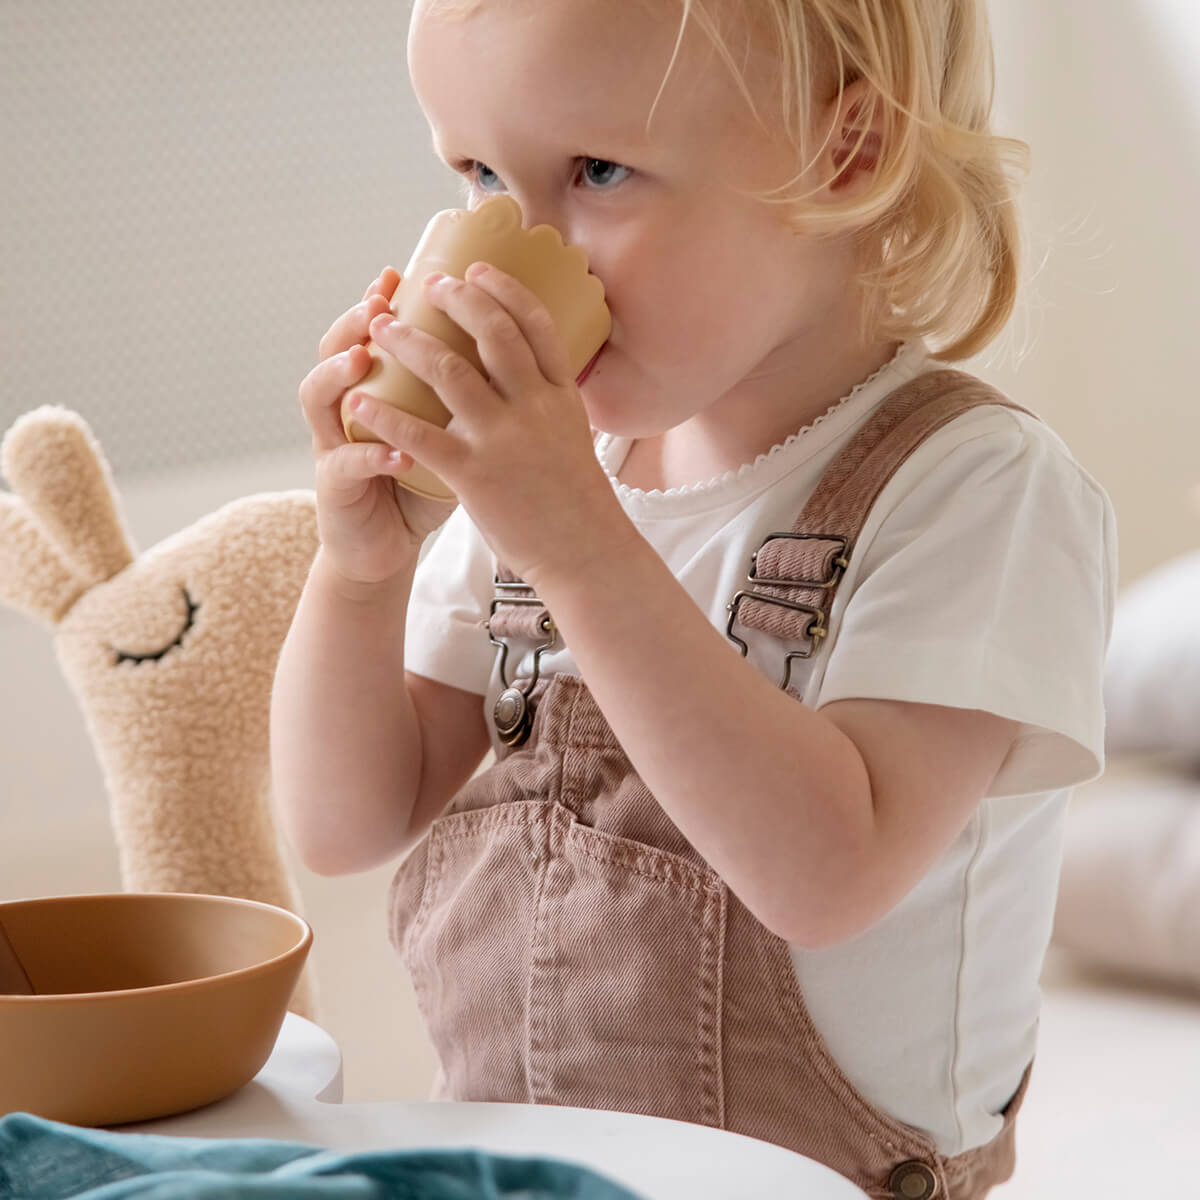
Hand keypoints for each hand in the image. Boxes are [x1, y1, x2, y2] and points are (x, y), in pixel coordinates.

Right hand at [297, 268, 456, 588]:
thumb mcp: (442, 432)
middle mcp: (345, 409)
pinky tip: (396, 452)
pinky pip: (347, 464)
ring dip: (340, 373)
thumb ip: (458, 395)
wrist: (385, 547)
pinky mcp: (335, 489)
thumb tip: (514, 348)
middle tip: (377, 304)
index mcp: (374, 390)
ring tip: (364, 359)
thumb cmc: (419, 486)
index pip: (366, 334)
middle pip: (333, 350)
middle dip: (353, 322)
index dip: (376, 302)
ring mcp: (333, 446)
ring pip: (318, 397)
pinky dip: (371, 454)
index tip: (397, 274)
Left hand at [344, 263, 635, 587]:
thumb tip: (530, 373)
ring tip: (382, 327)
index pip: (535, 325)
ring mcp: (504, 440)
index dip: (503, 290)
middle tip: (426, 285)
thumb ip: (548, 402)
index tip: (477, 270)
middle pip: (493, 333)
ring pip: (449, 372)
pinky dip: (385, 415)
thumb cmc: (577, 500)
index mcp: (561, 395)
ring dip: (409, 342)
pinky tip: (361, 400)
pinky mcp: (475, 476)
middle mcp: (535, 408)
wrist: (585, 553)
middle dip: (455, 300)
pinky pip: (420, 435)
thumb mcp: (573, 436)